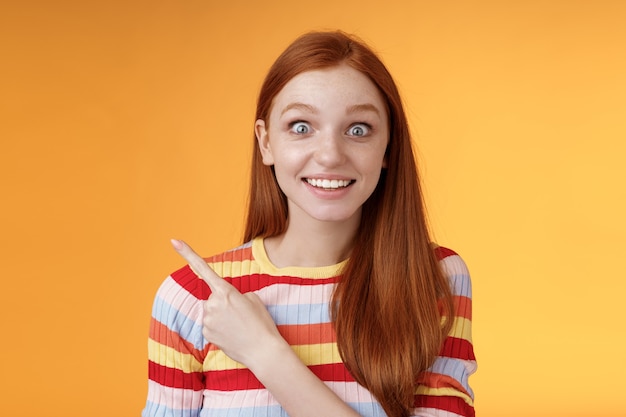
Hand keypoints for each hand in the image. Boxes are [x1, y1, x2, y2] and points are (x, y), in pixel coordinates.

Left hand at [170, 239, 284, 366]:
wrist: (263, 351)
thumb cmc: (262, 323)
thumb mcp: (254, 299)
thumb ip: (235, 295)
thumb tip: (225, 303)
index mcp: (226, 291)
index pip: (204, 269)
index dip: (188, 253)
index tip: (174, 241)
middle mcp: (213, 304)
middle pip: (213, 298)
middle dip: (224, 303)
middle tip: (241, 315)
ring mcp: (207, 320)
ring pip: (211, 312)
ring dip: (222, 317)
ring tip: (239, 326)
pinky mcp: (206, 334)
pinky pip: (210, 326)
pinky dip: (220, 329)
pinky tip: (233, 335)